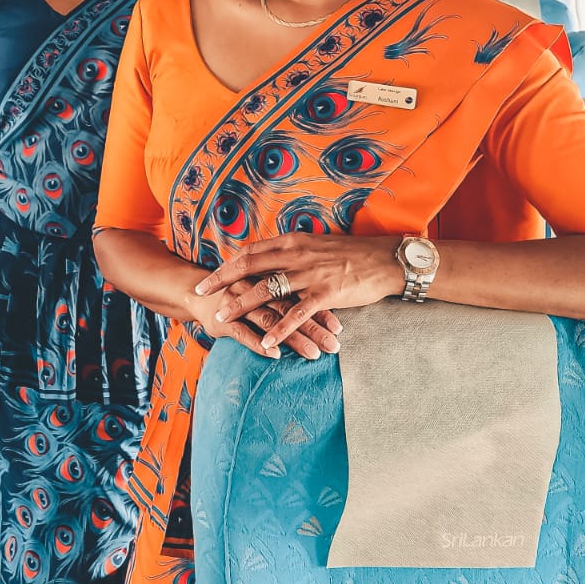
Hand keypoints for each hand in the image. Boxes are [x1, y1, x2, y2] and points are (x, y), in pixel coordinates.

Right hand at [191, 281, 341, 361]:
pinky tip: (276, 354)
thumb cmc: (236, 289)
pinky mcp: (223, 319)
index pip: (300, 292)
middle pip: (290, 306)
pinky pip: (244, 332)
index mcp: (267, 274)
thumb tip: (320, 300)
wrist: (195, 291)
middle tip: (334, 346)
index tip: (338, 328)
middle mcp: (256, 285)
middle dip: (314, 327)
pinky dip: (260, 343)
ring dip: (294, 338)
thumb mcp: (261, 280)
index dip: (320, 310)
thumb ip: (285, 286)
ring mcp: (238, 301)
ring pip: (271, 320)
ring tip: (314, 354)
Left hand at [195, 235, 398, 349]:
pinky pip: (295, 314)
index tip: (209, 274)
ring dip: (241, 305)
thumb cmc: (351, 255)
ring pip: (266, 290)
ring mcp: (309, 274)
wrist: (383, 260)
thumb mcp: (316, 246)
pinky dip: (278, 329)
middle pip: (249, 266)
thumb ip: (293, 253)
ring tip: (222, 318)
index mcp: (293, 242)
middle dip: (222, 281)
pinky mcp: (325, 294)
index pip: (251, 251)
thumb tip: (272, 262)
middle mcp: (296, 255)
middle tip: (200, 293)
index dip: (227, 263)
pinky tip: (265, 342)